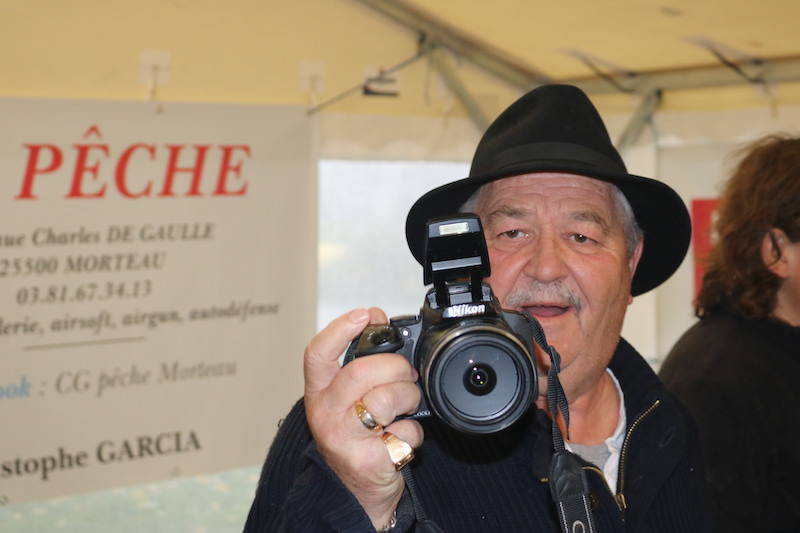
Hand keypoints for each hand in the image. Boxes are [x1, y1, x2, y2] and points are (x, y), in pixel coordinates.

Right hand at [304, 308, 423, 527]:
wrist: (355, 492)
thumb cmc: (355, 437)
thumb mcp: (347, 398)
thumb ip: (359, 361)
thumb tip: (377, 317)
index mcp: (319, 392)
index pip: (317, 354)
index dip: (340, 329)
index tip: (365, 314)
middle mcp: (325, 414)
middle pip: (361, 372)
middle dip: (395, 367)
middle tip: (407, 374)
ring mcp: (344, 439)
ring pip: (385, 400)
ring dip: (408, 397)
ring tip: (407, 405)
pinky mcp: (368, 461)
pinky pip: (403, 432)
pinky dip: (415, 432)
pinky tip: (403, 437)